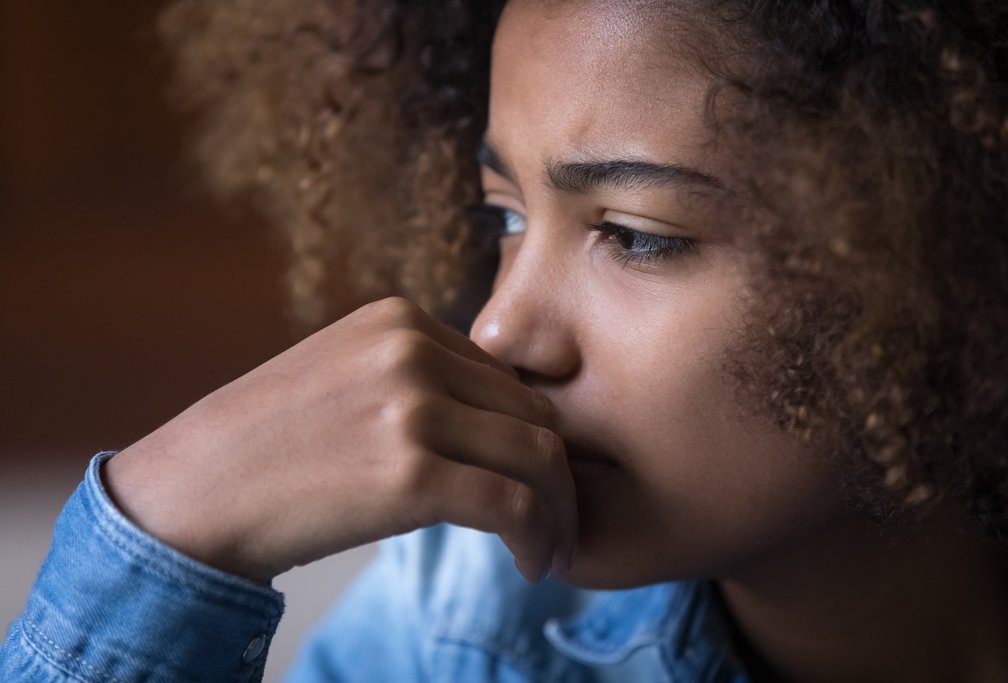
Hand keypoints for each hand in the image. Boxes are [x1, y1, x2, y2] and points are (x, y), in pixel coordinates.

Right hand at [104, 297, 575, 582]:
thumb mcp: (345, 376)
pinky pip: (515, 505)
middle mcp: (413, 349)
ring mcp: (413, 406)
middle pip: (533, 412)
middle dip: (558, 475)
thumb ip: (417, 379)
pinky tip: (532, 566)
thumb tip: (496, 423)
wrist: (190, 493)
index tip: (536, 482)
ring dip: (558, 512)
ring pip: (539, 456)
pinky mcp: (411, 472)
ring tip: (549, 550)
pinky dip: (539, 539)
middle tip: (558, 524)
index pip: (506, 378)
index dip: (531, 435)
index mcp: (401, 320)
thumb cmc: (268, 446)